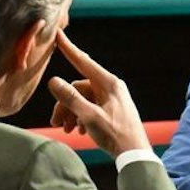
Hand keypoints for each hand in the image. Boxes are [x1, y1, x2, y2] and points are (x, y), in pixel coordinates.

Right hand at [45, 31, 150, 155]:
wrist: (135, 155)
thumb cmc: (115, 134)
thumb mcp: (89, 116)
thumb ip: (70, 98)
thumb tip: (54, 81)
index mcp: (109, 84)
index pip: (83, 61)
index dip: (69, 48)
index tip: (58, 34)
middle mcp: (111, 88)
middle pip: (79, 88)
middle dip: (65, 104)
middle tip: (55, 123)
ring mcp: (112, 99)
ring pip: (83, 100)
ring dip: (71, 113)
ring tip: (66, 129)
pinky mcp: (112, 111)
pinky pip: (91, 108)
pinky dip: (82, 118)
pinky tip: (79, 131)